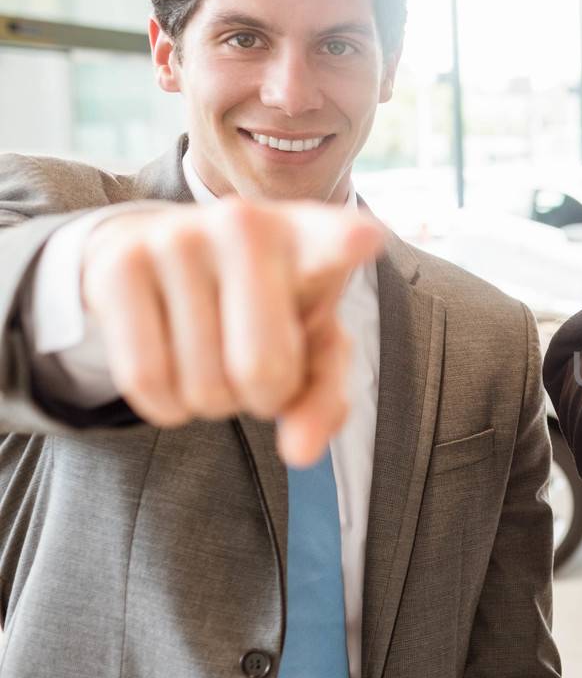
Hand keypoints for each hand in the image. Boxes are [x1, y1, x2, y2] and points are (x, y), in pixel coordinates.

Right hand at [80, 198, 384, 465]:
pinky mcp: (121, 264)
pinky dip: (166, 406)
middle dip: (263, 398)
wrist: (171, 251)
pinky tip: (175, 375)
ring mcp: (178, 237)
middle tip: (255, 370)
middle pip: (263, 371)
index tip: (364, 239)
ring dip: (212, 401)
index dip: (347, 243)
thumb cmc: (264, 305)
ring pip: (203, 385)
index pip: (334, 240)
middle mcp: (246, 225)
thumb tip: (300, 453)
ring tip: (213, 356)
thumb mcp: (309, 345)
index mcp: (310, 239)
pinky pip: (146, 379)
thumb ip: (321, 398)